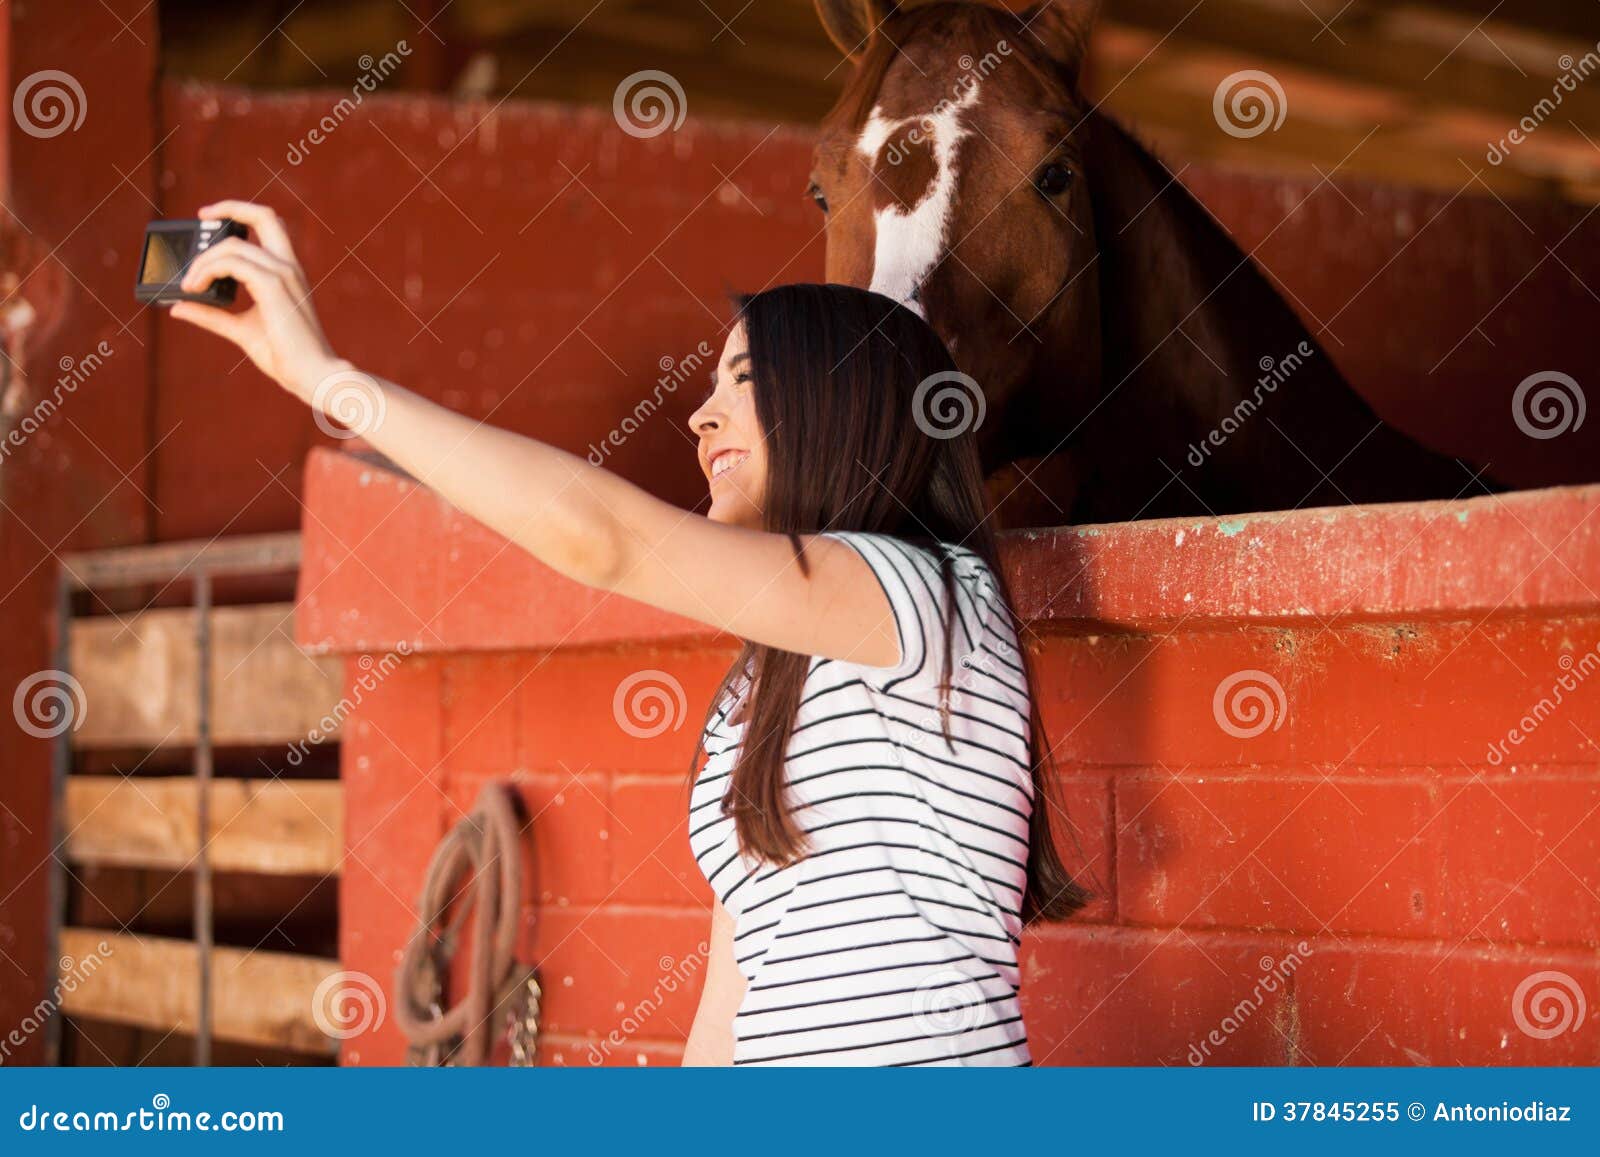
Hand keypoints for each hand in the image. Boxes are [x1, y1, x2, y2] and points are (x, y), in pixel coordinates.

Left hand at [169, 200, 342, 402]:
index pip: (269, 225)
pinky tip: (194, 288)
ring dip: (202, 261)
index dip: (240, 212)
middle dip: (228, 209)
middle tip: (200, 217)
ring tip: (188, 284)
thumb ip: (212, 316)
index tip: (210, 218)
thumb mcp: (241, 330)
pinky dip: (206, 271)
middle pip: (263, 216)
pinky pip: (231, 263)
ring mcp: (283, 274)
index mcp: (287, 273)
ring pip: (232, 246)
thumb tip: (178, 307)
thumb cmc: (285, 355)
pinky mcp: (273, 286)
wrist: (311, 374)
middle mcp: (288, 267)